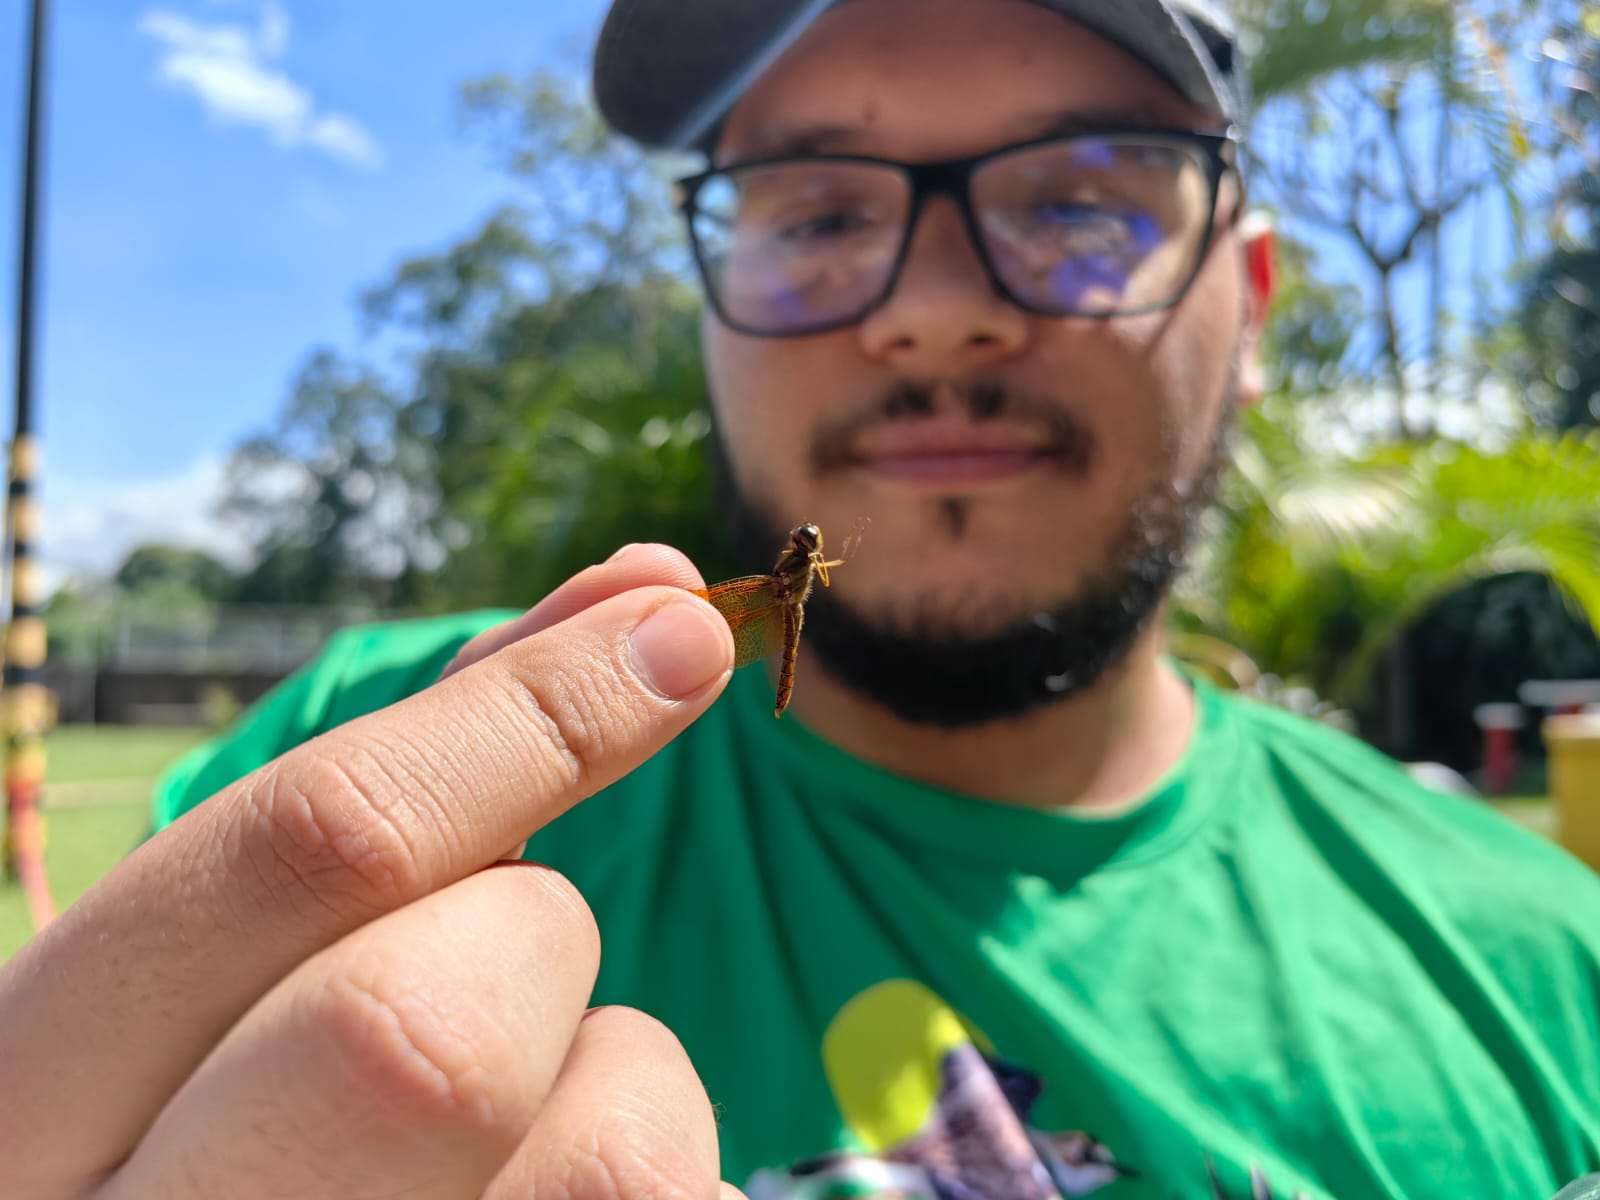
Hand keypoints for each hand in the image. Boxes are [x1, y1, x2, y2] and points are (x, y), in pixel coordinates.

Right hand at [0, 545, 745, 1199]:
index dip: (527, 717)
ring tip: (509, 1131)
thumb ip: (440, 760)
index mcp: (33, 1104)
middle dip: (531, 948)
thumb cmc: (251, 1109)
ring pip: (614, 1147)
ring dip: (614, 1076)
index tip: (677, 632)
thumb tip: (650, 590)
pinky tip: (539, 1195)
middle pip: (441, 1030)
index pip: (309, 849)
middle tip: (502, 973)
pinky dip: (666, 1175)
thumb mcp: (256, 949)